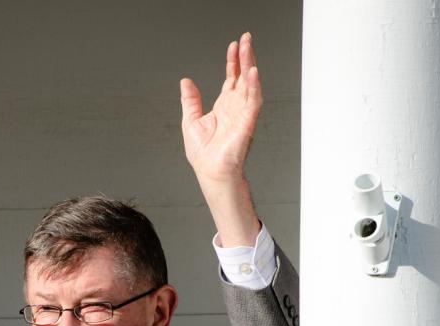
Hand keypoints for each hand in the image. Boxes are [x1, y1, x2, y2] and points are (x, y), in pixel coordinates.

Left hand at [180, 32, 261, 183]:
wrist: (211, 173)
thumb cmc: (204, 155)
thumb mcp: (190, 121)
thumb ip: (190, 100)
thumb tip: (186, 82)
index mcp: (223, 107)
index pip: (232, 79)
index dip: (232, 62)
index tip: (233, 46)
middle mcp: (235, 108)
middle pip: (243, 77)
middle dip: (245, 57)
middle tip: (246, 39)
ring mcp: (243, 114)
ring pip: (250, 84)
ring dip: (250, 65)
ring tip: (248, 48)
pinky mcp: (247, 122)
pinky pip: (253, 101)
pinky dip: (254, 86)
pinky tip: (252, 73)